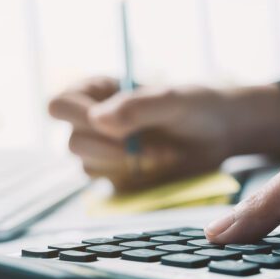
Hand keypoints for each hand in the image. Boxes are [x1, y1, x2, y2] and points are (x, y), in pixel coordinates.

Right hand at [49, 77, 279, 190]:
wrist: (220, 133)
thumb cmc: (195, 105)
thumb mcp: (173, 99)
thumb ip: (138, 106)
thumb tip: (97, 120)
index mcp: (96, 92)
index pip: (59, 105)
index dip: (76, 117)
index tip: (110, 124)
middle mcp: (92, 123)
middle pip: (72, 143)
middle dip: (110, 149)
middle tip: (145, 147)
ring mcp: (104, 153)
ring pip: (89, 167)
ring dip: (128, 163)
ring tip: (164, 151)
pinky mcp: (119, 179)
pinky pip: (111, 186)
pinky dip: (137, 178)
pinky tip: (162, 163)